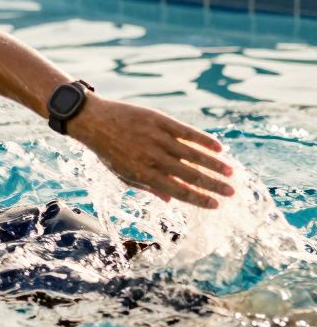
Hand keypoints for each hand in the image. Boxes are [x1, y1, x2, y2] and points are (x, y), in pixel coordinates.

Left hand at [67, 95, 233, 208]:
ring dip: (215, 165)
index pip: (179, 191)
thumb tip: (173, 200)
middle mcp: (153, 158)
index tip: (216, 205)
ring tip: (231, 173)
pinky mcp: (160, 120)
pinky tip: (220, 148)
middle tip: (232, 193)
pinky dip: (204, 140)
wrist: (93, 121)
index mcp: (144, 174)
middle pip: (191, 175)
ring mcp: (158, 138)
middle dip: (214, 186)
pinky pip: (187, 132)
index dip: (200, 199)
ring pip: (193, 154)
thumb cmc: (108, 151)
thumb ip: (148, 187)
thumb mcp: (122, 174)